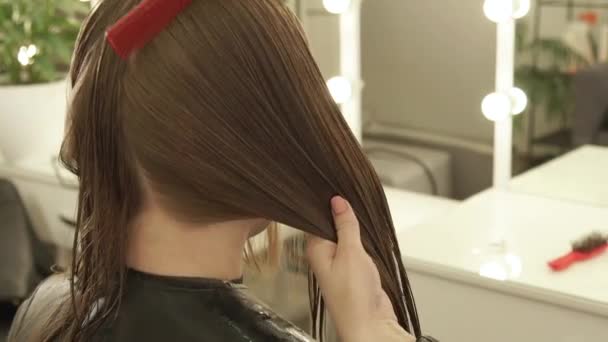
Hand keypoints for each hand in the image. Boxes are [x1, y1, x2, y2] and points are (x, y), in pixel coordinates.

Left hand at [306, 196, 414, 341]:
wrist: (370, 324)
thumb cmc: (353, 297)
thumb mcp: (350, 252)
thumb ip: (344, 225)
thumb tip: (337, 202)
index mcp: (315, 249)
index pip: (315, 217)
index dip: (325, 202)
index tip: (334, 187)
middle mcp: (324, 255)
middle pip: (330, 225)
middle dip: (343, 213)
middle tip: (352, 196)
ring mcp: (339, 263)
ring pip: (345, 236)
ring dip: (355, 228)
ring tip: (362, 214)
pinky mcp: (353, 270)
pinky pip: (356, 248)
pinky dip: (362, 240)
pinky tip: (367, 233)